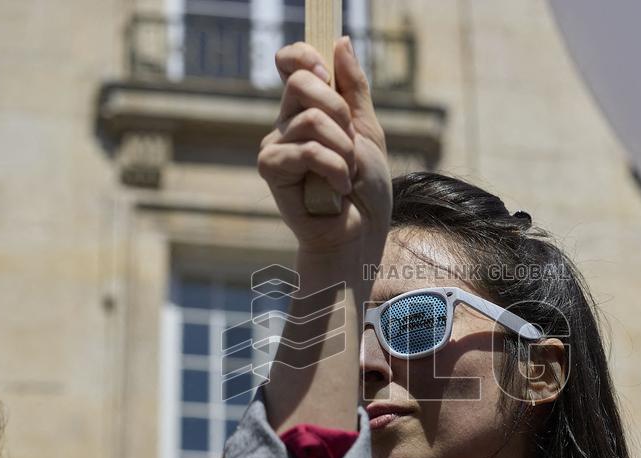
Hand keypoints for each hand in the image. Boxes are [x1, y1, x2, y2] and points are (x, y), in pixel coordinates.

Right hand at [258, 37, 390, 256]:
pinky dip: (334, 169)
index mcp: (308, 109)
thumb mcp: (368, 131)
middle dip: (340, 110)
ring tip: (347, 175)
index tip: (326, 70)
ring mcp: (276, 145)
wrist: (360, 234)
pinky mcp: (271, 169)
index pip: (292, 62)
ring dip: (343, 149)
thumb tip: (340, 41)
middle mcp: (286, 123)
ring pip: (310, 118)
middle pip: (301, 81)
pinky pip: (306, 150)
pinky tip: (339, 188)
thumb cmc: (365, 190)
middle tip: (351, 145)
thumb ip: (354, 89)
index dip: (304, 55)